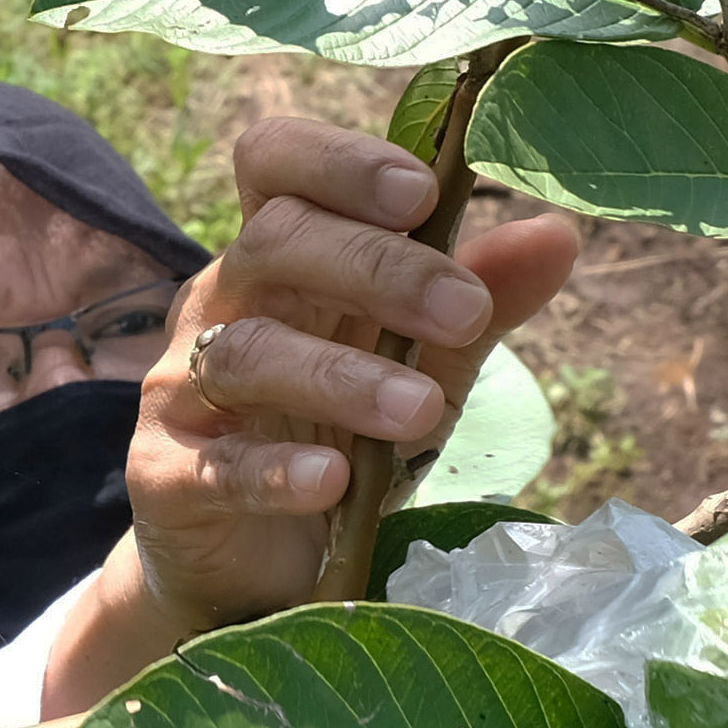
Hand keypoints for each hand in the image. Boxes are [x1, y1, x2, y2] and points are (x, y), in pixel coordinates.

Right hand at [47, 114, 577, 727]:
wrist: (256, 565)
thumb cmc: (340, 436)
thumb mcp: (422, 361)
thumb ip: (482, 299)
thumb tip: (558, 233)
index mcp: (281, 257)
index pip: (276, 163)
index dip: (339, 162)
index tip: (422, 192)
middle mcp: (221, 304)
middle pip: (273, 245)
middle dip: (377, 270)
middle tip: (467, 313)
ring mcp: (184, 388)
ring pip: (247, 353)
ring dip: (341, 377)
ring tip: (422, 411)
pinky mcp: (168, 478)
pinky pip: (217, 466)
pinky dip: (276, 472)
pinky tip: (335, 482)